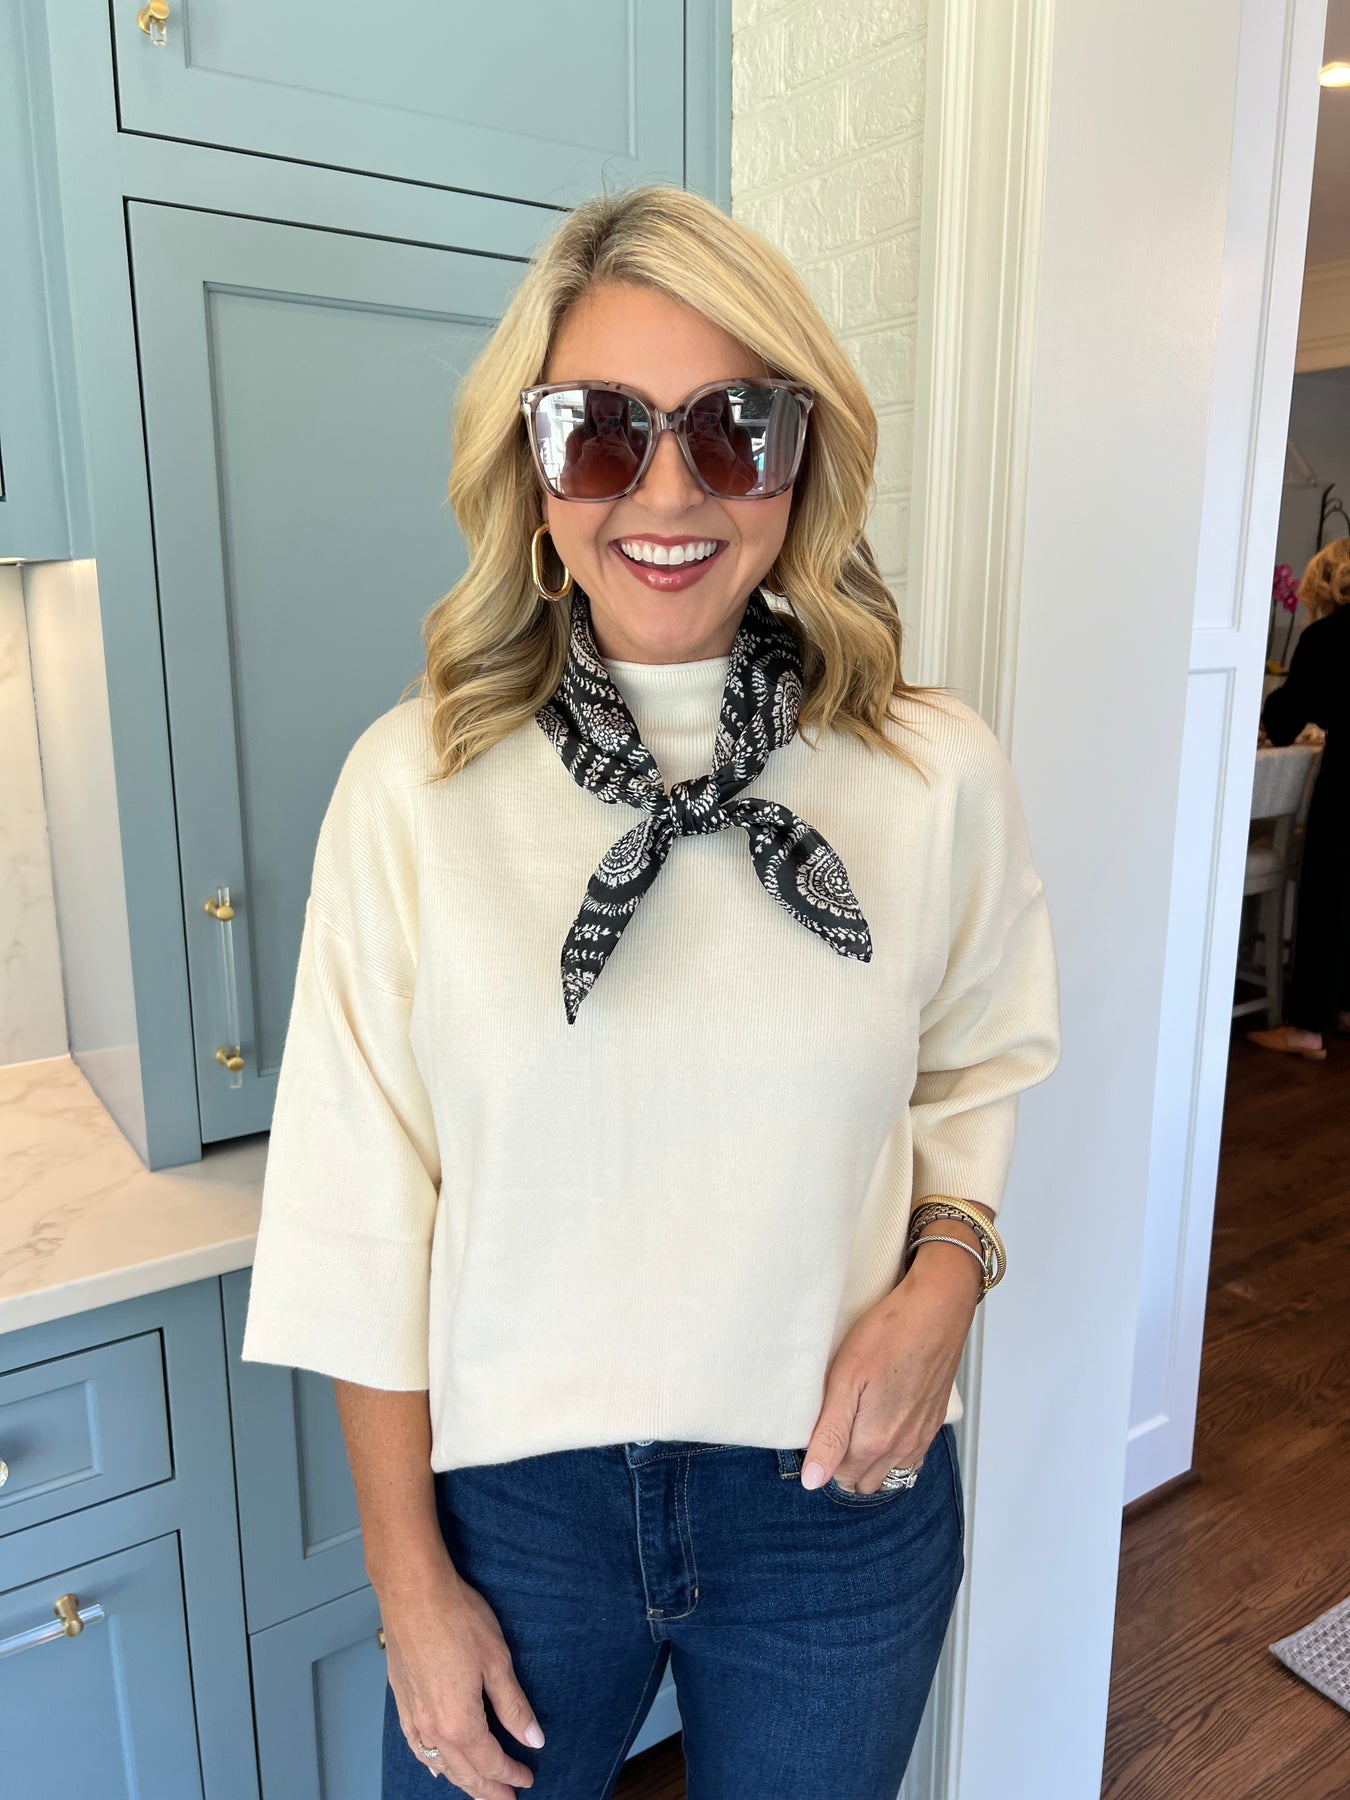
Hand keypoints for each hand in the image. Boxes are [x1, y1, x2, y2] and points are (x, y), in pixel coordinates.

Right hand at [381, 1551, 543, 1793]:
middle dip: (488, 1789)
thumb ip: (514, 1707)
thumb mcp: (497, 1661)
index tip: (527, 1779)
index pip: (491, 1762)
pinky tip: (437, 1768)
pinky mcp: (401, 1701)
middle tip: (507, 1799)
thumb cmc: (456, 1619)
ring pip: (440, 1766)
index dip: (511, 1774)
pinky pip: (417, 1748)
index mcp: (460, 1723)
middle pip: (464, 1772)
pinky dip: (431, 1764)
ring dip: (462, 1781)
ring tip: (479, 1790)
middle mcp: (433, 1729)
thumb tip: (533, 1739)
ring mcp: (413, 1717)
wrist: (413, 1593)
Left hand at [800, 1249, 979, 1493]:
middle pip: (862, 1479)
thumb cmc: (888, 1334)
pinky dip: (894, 1451)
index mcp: (874, 1442)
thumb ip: (829, 1434)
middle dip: (844, 1462)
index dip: (823, 1454)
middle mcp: (901, 1448)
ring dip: (870, 1460)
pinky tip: (885, 1421)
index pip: (837, 1476)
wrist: (937, 1310)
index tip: (819, 1424)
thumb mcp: (844, 1380)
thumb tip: (813, 1480)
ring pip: (888, 1472)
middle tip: (835, 1422)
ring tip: (858, 1421)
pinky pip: (910, 1457)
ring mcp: (921, 1437)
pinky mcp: (933, 1422)